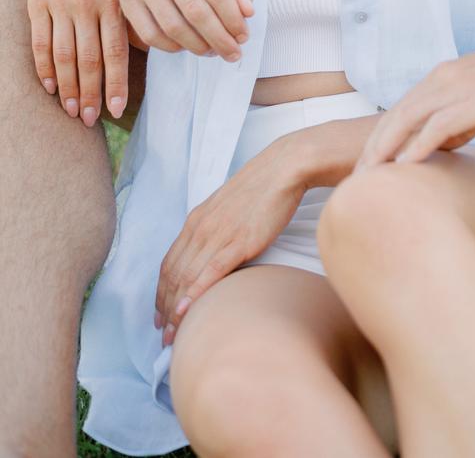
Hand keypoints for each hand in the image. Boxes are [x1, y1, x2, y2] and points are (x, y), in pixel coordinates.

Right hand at [24, 0, 128, 124]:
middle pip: (88, 59)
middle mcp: (88, 6)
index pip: (116, 51)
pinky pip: (41, 42)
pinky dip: (44, 67)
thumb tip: (141, 49)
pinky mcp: (38, 4)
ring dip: (67, 87)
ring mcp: (61, 6)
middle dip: (90, 93)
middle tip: (90, 119)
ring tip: (71, 110)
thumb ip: (127, 15)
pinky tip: (49, 86)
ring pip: (64, 56)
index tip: (117, 110)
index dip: (116, 83)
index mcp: (112, 2)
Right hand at [116, 0, 253, 60]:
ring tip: (213, 51)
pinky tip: (187, 46)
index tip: (243, 37)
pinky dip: (173, 47)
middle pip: (195, 11)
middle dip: (219, 38)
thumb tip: (247, 13)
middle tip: (233, 53)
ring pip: (173, 26)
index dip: (232, 19)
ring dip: (197, 46)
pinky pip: (151, 34)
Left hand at [155, 141, 301, 344]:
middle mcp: (200, 228)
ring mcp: (218, 235)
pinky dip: (195, 293)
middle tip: (163, 336)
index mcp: (196, 220)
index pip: (169, 263)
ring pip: (186, 278)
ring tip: (173, 336)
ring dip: (175, 310)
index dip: (161, 293)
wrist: (282, 169)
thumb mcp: (226, 207)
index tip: (160, 316)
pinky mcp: (238, 242)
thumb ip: (213, 228)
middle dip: (164, 309)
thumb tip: (209, 252)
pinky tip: (186, 311)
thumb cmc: (260, 188)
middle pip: (173, 275)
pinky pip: (210, 272)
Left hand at [356, 9, 474, 170]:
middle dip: (371, 150)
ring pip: (408, 119)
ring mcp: (460, 87)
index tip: (363, 171)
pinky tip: (404, 167)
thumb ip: (462, 120)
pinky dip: (418, 145)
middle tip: (351, 184)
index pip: (399, 113)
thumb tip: (442, 145)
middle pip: (394, 117)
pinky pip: (440, 124)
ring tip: (366, 181)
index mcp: (443, 78)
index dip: (378, 141)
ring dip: (384, 150)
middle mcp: (444, 79)